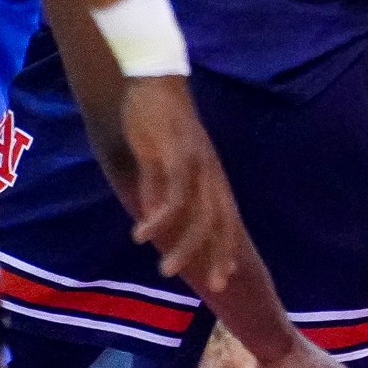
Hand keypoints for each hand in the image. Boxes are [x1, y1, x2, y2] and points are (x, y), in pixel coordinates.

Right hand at [118, 75, 246, 298]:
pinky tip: (141, 233)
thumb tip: (156, 218)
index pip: (227, 215)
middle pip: (219, 219)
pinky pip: (168, 192)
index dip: (226, 245)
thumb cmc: (162, 123)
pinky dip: (157, 217)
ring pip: (195, 212)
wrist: (154, 82)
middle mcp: (207, 171)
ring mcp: (191, 162)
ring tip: (165, 270)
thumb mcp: (171, 159)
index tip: (224, 275)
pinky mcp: (169, 153)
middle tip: (212, 285)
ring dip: (182, 244)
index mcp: (211, 173)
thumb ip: (168, 188)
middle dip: (218, 253)